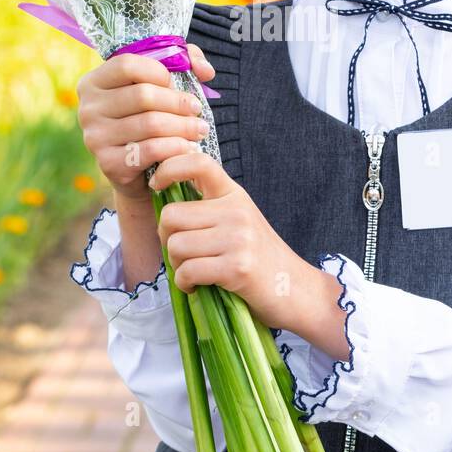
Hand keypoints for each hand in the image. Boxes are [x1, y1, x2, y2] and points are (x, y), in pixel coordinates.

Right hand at [76, 43, 216, 201]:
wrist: (138, 171)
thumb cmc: (149, 118)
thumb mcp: (162, 84)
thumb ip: (185, 63)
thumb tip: (205, 70)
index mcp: (93, 82)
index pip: (126, 65)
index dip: (158, 71)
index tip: (176, 84)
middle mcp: (87, 109)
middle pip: (142, 96)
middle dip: (178, 103)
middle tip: (197, 110)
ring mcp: (95, 138)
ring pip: (150, 124)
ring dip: (183, 126)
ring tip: (200, 129)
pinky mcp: (108, 164)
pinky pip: (151, 150)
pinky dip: (176, 147)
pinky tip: (189, 147)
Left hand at [149, 149, 343, 347]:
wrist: (295, 289)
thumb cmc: (259, 258)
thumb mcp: (238, 221)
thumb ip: (209, 209)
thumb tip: (163, 207)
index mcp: (233, 194)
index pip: (197, 162)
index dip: (169, 168)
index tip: (156, 184)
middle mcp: (236, 210)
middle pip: (170, 216)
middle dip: (166, 239)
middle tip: (181, 253)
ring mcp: (238, 238)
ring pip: (175, 246)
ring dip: (177, 265)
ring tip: (194, 272)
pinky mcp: (237, 267)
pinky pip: (187, 272)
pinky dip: (185, 284)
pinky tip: (197, 286)